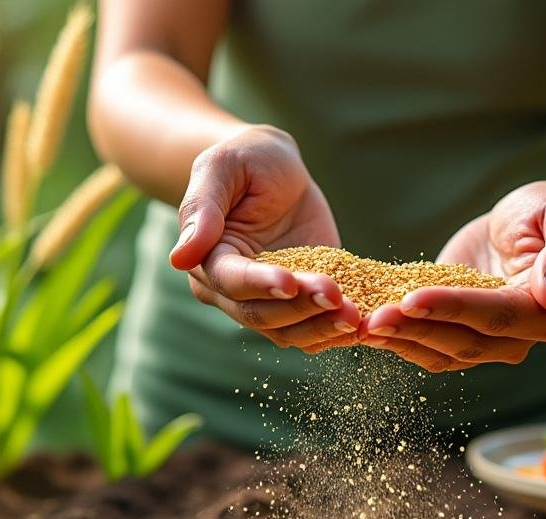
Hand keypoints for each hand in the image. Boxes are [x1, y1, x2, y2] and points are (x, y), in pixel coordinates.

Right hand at [170, 125, 360, 348]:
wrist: (278, 169)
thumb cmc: (245, 160)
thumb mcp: (221, 167)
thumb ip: (202, 208)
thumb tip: (180, 257)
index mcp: (208, 260)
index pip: (230, 281)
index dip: (259, 284)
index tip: (289, 281)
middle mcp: (233, 292)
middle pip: (262, 314)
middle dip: (300, 308)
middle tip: (337, 296)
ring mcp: (270, 301)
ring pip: (290, 332)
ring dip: (322, 327)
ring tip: (356, 315)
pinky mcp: (303, 302)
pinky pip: (317, 328)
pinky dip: (339, 331)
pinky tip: (365, 324)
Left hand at [359, 181, 545, 371]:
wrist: (531, 223)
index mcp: (545, 313)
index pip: (493, 315)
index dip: (451, 309)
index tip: (412, 299)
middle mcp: (517, 338)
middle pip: (462, 343)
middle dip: (416, 330)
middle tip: (374, 318)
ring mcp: (487, 343)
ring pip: (440, 354)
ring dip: (400, 342)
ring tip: (362, 325)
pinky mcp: (458, 335)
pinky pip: (427, 347)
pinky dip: (397, 339)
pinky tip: (365, 326)